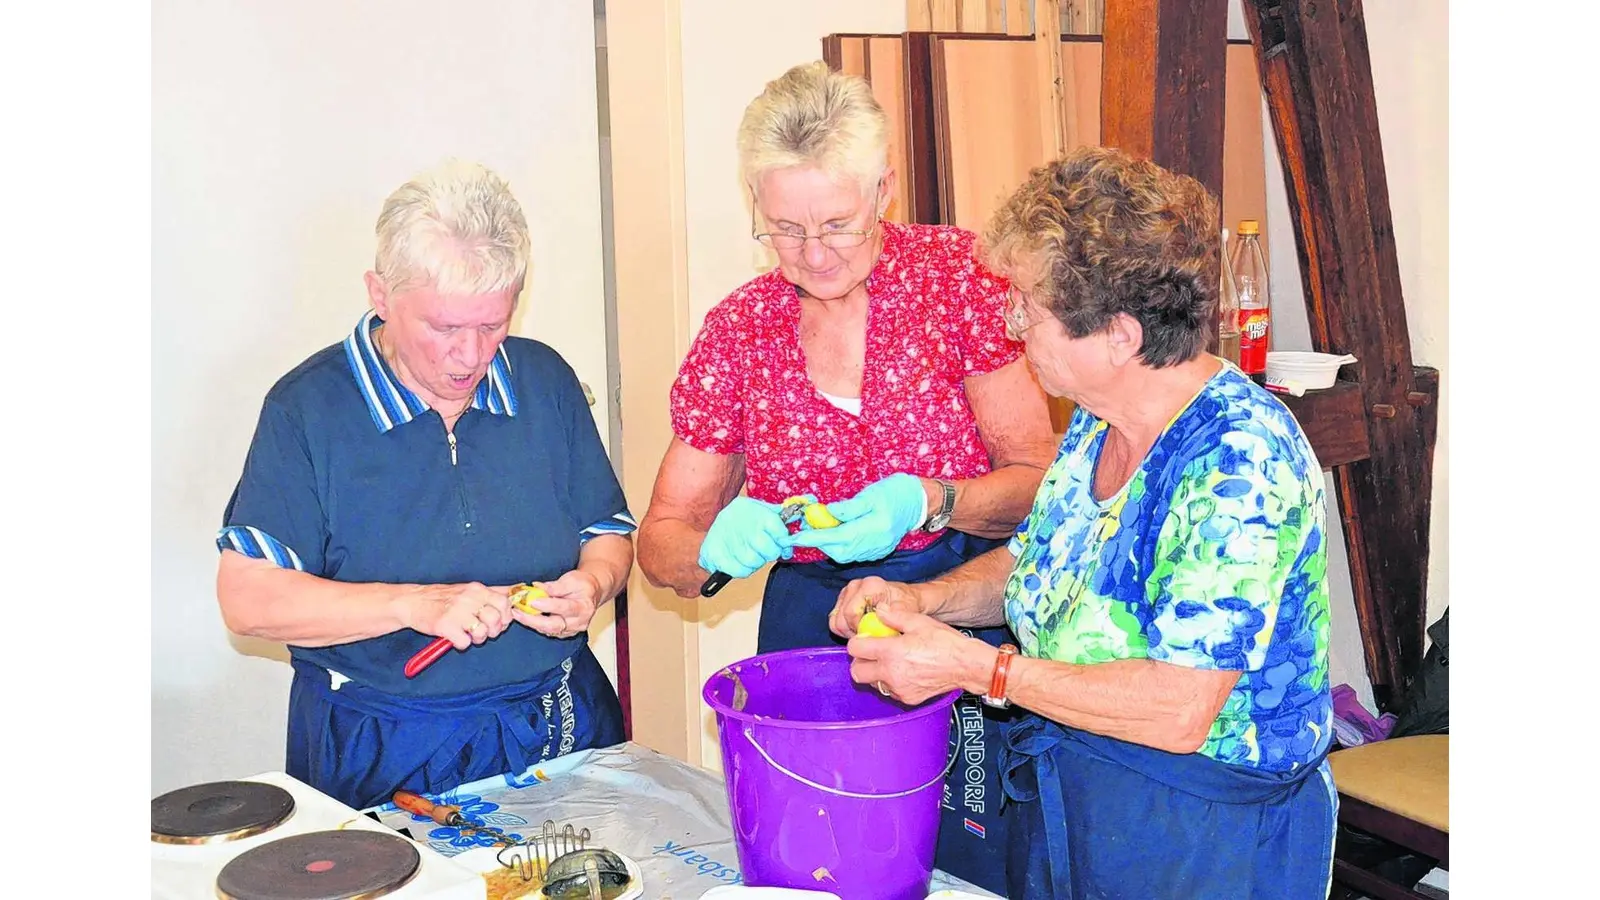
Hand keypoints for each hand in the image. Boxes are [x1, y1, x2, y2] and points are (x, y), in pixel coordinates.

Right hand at [407, 583, 513, 649]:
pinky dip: (462, 644)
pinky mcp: (445, 626)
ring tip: (469, 635)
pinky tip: (456, 638)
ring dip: (478, 639)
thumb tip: (518, 590)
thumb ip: (493, 591)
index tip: (500, 622)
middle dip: (494, 631)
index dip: (506, 616)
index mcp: (477, 589)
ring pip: (482, 632)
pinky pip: (464, 642)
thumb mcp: (470, 590)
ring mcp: (456, 612)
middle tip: (484, 632)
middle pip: (495, 619)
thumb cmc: (444, 598)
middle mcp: (468, 598)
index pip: (505, 602)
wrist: (413, 602)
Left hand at [512, 569, 602, 638]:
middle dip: (533, 620)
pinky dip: (535, 624)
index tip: (533, 600)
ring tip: (517, 613)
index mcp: (584, 607)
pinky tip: (525, 617)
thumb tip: (539, 588)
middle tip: (517, 612)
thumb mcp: (572, 579)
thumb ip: (556, 586)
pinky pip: (547, 631)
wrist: (591, 593)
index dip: (548, 605)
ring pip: (548, 630)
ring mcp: (571, 630)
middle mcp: (579, 622)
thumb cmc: (583, 585)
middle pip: (554, 625)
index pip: (564, 608)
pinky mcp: (564, 633)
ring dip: (531, 622)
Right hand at [698, 496, 799, 578]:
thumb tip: (810, 504)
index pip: (780, 532)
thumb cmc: (745, 516)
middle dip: (770, 553)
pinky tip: (739, 559)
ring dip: (755, 562)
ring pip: (754, 562)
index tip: (782, 544)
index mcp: (759, 514)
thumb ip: (784, 513)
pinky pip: (739, 571)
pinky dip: (742, 569)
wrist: (716, 522)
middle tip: (765, 550)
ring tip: (750, 552)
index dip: (783, 541)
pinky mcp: (717, 554)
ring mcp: (730, 541)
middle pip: (769, 551)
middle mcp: (746, 527)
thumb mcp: (763, 508)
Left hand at [789, 473, 925, 563]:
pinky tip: (836, 534)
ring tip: (820, 528)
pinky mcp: (877, 552)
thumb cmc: (894, 493)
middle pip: (838, 550)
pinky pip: (852, 554)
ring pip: (844, 554)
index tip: (795, 537)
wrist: (917, 502)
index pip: (837, 536)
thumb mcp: (870, 494)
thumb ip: (848, 507)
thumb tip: (827, 513)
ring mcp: (876, 550)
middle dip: (819, 541)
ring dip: (828, 544)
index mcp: (874, 528)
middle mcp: (875, 543)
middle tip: (807, 527)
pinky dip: (840, 546)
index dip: (814, 538)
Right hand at [829, 576, 924, 638]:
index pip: (851, 613)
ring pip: (835, 621)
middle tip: (869, 637)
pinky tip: (860, 630)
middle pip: (841, 619)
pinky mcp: (843, 600)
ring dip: (848, 631)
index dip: (858, 630)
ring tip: (866, 633)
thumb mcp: (909, 607)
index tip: (872, 636)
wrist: (907, 598)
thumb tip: (890, 614)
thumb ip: (900, 610)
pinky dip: (845, 629)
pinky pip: (835, 621)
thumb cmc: (908, 602)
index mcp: (870, 585)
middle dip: (853, 632)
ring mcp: (847, 593)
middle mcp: (856, 586)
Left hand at [845, 605, 987, 704]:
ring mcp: (898, 689)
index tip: (865, 638)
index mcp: (891, 652)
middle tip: (871, 652)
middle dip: (860, 661)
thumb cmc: (945, 643)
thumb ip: (894, 616)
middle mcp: (890, 673)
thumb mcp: (919, 622)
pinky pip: (889, 691)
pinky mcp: (907, 699)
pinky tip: (903, 671)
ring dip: (874, 672)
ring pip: (872, 683)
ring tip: (890, 661)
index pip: (855, 649)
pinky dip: (890, 682)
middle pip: (856, 672)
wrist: (966, 666)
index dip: (857, 641)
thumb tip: (879, 611)